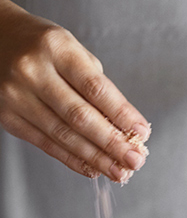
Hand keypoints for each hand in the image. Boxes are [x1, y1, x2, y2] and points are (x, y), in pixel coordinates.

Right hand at [0, 0, 149, 181]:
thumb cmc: (42, 46)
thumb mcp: (71, 50)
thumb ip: (96, 85)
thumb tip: (125, 127)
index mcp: (56, 48)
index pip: (95, 88)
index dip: (121, 114)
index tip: (141, 132)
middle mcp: (32, 71)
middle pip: (80, 116)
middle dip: (112, 143)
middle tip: (135, 160)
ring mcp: (16, 96)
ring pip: (64, 136)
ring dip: (96, 158)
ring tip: (119, 171)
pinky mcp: (8, 117)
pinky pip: (46, 145)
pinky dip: (73, 159)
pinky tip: (93, 169)